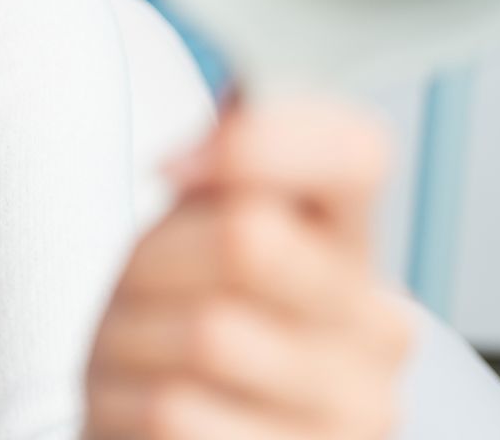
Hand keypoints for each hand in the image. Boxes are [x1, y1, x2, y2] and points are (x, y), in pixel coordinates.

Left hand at [85, 98, 413, 439]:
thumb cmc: (170, 341)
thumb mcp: (189, 238)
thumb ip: (223, 163)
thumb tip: (243, 91)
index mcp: (352, 248)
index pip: (355, 152)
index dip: (257, 142)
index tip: (176, 167)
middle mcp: (376, 333)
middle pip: (251, 237)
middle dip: (156, 259)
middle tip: (141, 292)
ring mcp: (351, 413)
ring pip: (207, 330)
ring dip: (130, 339)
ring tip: (139, 356)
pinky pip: (176, 410)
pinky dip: (122, 405)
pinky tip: (137, 411)